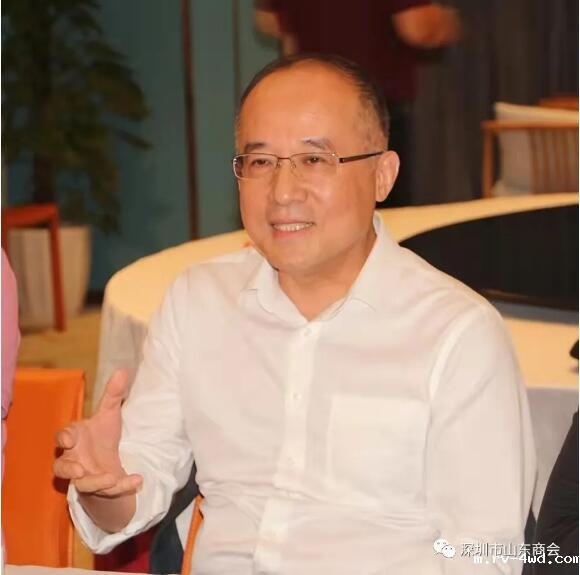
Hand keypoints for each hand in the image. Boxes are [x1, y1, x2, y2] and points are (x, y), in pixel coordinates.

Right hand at [54, 369, 142, 496]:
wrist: (107, 461)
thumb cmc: (101, 435)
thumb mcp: (109, 414)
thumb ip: (113, 394)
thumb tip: (122, 369)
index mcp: (74, 438)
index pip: (62, 437)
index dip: (64, 438)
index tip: (70, 439)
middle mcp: (74, 459)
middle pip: (61, 467)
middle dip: (68, 469)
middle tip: (80, 470)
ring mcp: (84, 477)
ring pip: (81, 485)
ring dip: (94, 483)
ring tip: (110, 479)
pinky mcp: (100, 489)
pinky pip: (108, 492)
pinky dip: (123, 486)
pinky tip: (137, 480)